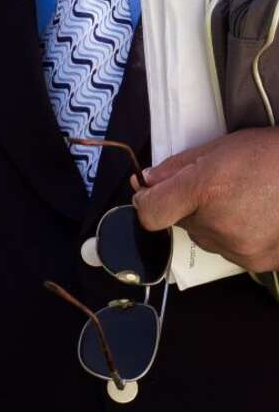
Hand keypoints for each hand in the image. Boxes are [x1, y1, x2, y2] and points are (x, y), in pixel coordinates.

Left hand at [133, 128, 278, 271]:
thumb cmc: (270, 155)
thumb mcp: (218, 149)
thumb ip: (175, 168)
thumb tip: (145, 182)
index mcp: (204, 189)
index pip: (150, 212)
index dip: (146, 202)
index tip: (150, 194)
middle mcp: (218, 224)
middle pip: (180, 223)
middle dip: (189, 207)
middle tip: (219, 189)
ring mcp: (240, 248)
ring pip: (205, 238)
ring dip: (213, 223)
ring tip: (244, 201)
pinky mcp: (259, 263)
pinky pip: (231, 251)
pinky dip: (236, 237)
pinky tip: (257, 217)